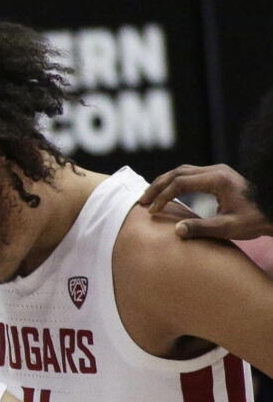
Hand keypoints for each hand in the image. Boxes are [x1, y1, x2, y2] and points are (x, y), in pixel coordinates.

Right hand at [139, 164, 272, 239]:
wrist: (272, 212)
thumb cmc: (254, 221)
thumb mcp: (228, 227)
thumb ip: (202, 228)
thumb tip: (176, 230)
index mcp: (218, 180)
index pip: (180, 183)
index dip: (163, 196)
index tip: (152, 211)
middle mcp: (216, 171)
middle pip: (177, 172)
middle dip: (157, 187)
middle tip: (142, 202)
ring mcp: (217, 171)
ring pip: (182, 171)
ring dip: (163, 183)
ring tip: (150, 198)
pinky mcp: (217, 176)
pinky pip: (189, 174)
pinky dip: (174, 183)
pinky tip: (166, 194)